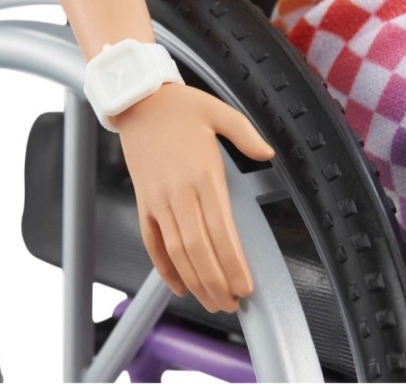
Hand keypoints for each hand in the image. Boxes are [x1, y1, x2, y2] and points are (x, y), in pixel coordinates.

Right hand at [113, 83, 274, 312]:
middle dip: (216, 282)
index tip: (245, 286)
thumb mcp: (219, 112)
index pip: (221, 231)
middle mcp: (180, 192)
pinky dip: (163, 267)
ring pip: (176, 251)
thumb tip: (268, 154)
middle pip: (198, 250)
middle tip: (231, 303)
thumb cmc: (178, 106)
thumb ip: (247, 135)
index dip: (233, 264)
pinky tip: (178, 284)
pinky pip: (152, 242)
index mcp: (203, 174)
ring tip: (211, 301)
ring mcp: (158, 200)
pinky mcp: (144, 202)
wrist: (137, 101)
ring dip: (194, 281)